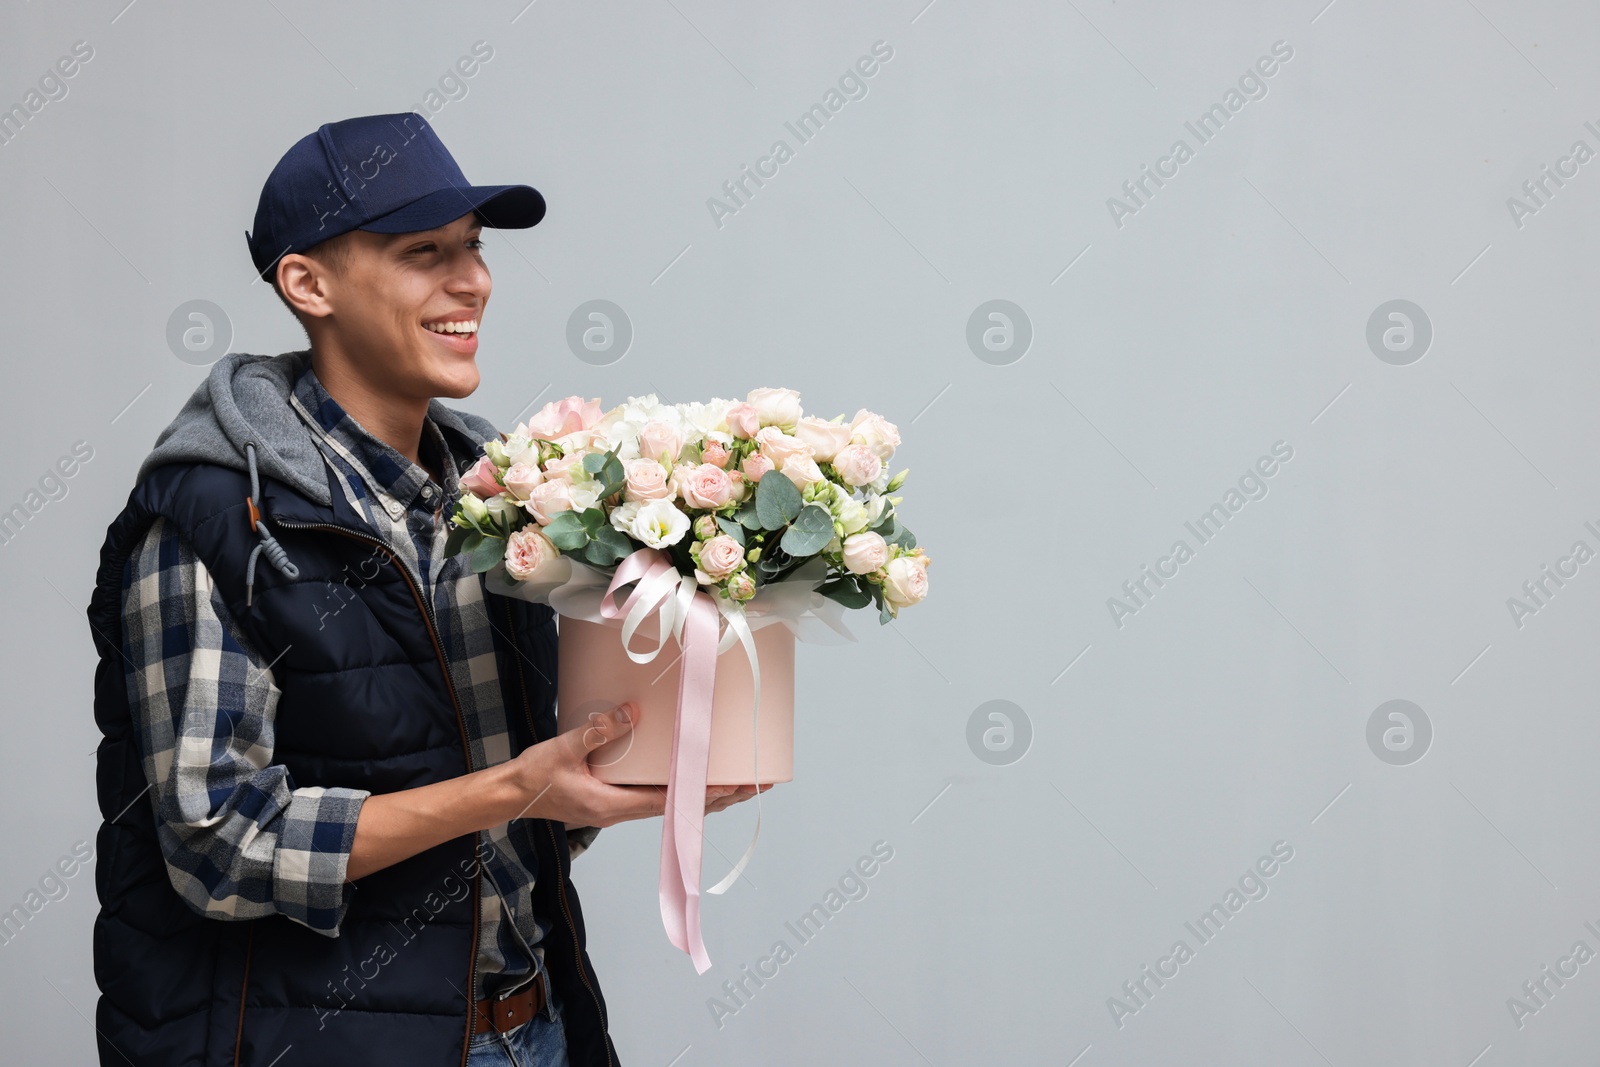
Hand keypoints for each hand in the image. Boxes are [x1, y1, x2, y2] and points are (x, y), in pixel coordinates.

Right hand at [512, 702, 775, 828]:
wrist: (509, 795)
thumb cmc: (533, 778)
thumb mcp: (564, 749)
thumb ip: (599, 731)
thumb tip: (633, 711)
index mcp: (613, 806)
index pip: (670, 803)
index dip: (704, 795)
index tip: (735, 786)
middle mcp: (621, 811)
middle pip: (680, 809)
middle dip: (718, 797)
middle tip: (754, 785)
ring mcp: (617, 807)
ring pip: (671, 805)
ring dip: (702, 794)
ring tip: (735, 782)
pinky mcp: (612, 799)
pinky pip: (655, 796)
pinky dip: (679, 789)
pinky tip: (690, 777)